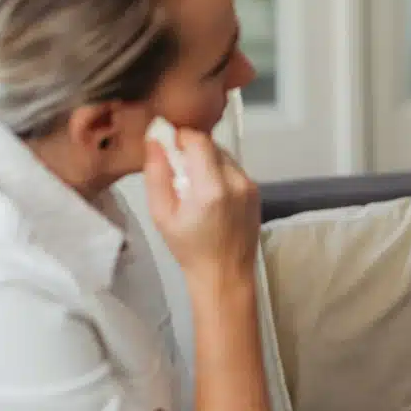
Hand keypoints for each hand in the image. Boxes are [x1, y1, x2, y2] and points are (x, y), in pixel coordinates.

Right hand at [144, 128, 260, 281]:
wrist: (225, 274)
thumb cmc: (189, 248)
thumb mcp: (162, 215)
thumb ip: (157, 175)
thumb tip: (154, 141)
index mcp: (212, 188)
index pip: (200, 140)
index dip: (182, 136)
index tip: (169, 145)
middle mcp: (236, 182)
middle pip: (213, 145)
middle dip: (193, 149)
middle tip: (177, 168)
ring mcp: (250, 186)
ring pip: (225, 155)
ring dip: (207, 160)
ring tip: (192, 184)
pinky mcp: (256, 191)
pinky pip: (234, 169)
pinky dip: (219, 172)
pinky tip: (209, 193)